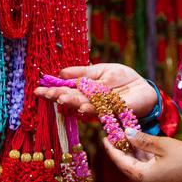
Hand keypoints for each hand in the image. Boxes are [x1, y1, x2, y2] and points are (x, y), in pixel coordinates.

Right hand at [33, 63, 157, 118]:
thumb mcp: (101, 70)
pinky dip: (93, 108)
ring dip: (73, 102)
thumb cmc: (122, 79)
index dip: (52, 90)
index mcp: (85, 91)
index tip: (38, 90)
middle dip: (59, 96)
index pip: (66, 90)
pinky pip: (103, 109)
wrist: (143, 88)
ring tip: (62, 98)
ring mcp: (102, 108)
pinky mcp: (116, 110)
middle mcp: (90, 101)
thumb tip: (61, 72)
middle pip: (72, 99)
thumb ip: (82, 72)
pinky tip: (83, 106)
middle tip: (46, 94)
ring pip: (85, 105)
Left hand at [103, 130, 181, 181]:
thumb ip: (142, 140)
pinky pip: (147, 176)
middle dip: (123, 151)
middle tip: (116, 136)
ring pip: (138, 172)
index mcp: (143, 177)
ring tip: (129, 140)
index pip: (121, 162)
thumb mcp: (163, 145)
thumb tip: (127, 133)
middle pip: (128, 168)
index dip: (111, 149)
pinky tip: (144, 151)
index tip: (104, 137)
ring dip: (134, 157)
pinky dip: (143, 164)